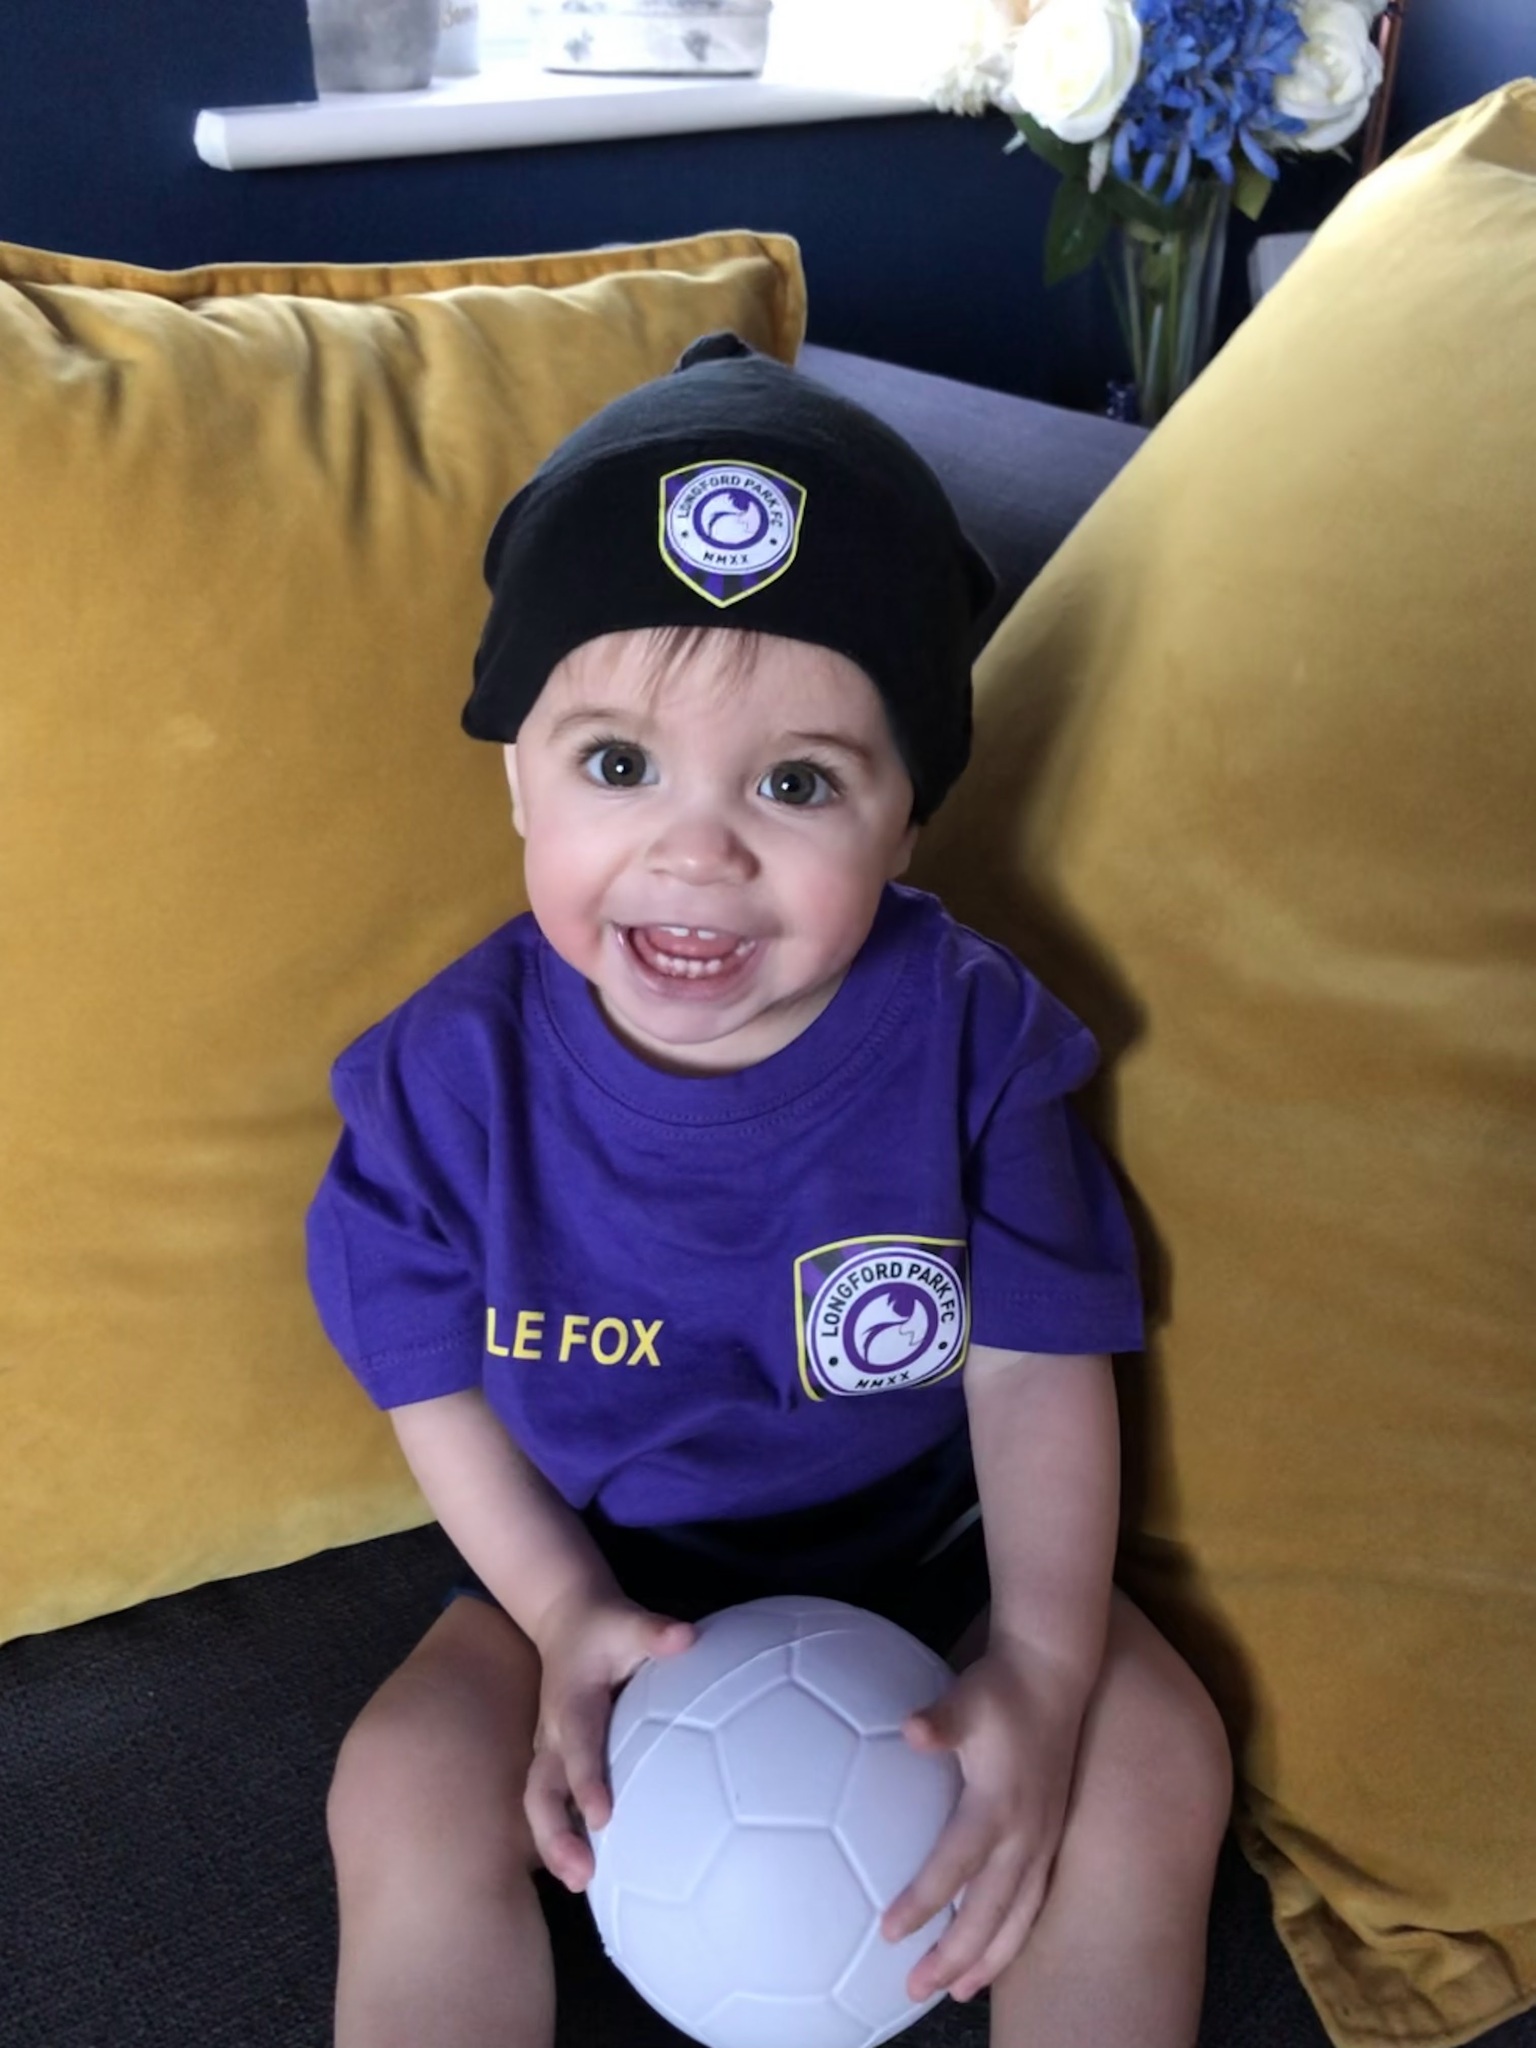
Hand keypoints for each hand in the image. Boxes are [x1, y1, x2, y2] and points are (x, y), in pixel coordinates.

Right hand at [524, 1588, 694, 1891]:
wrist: (567, 1622)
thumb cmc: (605, 1628)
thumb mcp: (629, 1621)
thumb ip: (655, 1632)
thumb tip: (686, 1637)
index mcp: (572, 1704)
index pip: (578, 1745)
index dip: (586, 1781)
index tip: (603, 1817)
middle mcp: (553, 1736)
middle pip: (540, 1791)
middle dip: (554, 1834)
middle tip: (580, 1875)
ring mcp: (549, 1753)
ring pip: (539, 1805)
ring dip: (554, 1846)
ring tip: (580, 1883)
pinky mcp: (553, 1765)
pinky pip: (551, 1805)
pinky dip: (560, 1839)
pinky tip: (586, 1873)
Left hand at [881, 1644, 1085, 2002]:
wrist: (1054, 1672)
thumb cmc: (1001, 1687)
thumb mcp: (966, 1697)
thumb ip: (940, 1720)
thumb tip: (911, 1729)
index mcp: (997, 1807)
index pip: (954, 1867)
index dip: (922, 1903)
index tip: (888, 1933)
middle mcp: (1025, 1834)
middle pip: (989, 1912)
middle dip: (955, 1957)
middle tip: (914, 1991)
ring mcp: (1044, 1839)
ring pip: (1018, 1916)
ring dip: (988, 1958)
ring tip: (958, 1993)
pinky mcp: (1051, 1835)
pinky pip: (1033, 1901)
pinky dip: (1013, 1935)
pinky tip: (996, 1953)